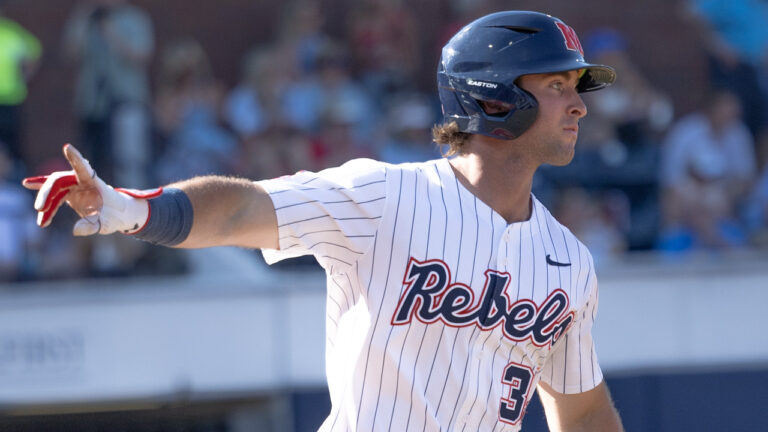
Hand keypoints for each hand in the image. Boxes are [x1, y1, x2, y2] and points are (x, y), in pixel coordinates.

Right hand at [22, 144, 161, 235]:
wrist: (118, 215)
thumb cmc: (115, 216)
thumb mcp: (106, 224)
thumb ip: (92, 226)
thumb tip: (75, 230)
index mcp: (94, 183)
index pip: (84, 169)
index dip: (76, 159)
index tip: (68, 147)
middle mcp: (82, 181)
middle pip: (60, 180)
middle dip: (47, 193)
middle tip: (40, 209)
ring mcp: (75, 186)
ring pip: (54, 189)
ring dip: (46, 205)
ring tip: (42, 223)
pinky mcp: (70, 193)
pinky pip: (54, 193)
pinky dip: (44, 194)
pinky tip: (27, 184)